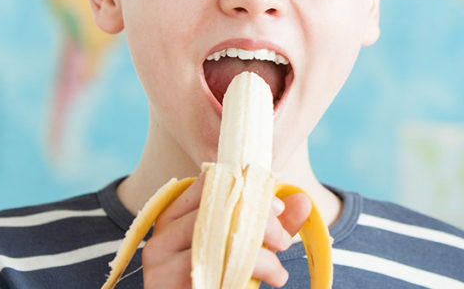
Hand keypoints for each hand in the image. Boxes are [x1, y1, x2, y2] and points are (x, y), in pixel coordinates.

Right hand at [141, 175, 312, 287]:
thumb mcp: (249, 247)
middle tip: (284, 241)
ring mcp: (159, 265)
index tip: (277, 206)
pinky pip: (211, 273)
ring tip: (278, 272)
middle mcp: (161, 237)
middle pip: (215, 212)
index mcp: (175, 216)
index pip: (210, 184)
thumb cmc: (222, 278)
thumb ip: (274, 225)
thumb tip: (303, 201)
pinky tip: (270, 280)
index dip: (248, 189)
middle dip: (260, 224)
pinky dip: (247, 275)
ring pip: (215, 243)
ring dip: (258, 256)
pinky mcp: (166, 286)